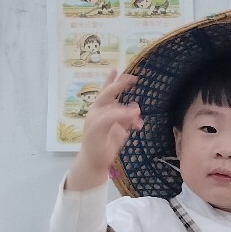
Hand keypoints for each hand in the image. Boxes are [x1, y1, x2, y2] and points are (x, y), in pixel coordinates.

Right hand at [66, 70, 142, 190]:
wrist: (94, 161)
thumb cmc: (106, 144)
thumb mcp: (121, 129)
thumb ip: (128, 119)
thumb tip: (137, 111)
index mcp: (101, 110)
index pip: (106, 92)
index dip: (111, 80)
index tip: (119, 70)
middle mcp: (96, 112)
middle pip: (106, 93)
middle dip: (118, 85)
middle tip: (131, 78)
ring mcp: (93, 119)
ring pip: (109, 106)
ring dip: (125, 108)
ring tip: (137, 111)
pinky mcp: (94, 129)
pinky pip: (108, 118)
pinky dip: (119, 115)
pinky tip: (131, 115)